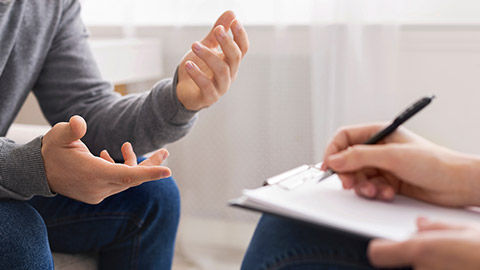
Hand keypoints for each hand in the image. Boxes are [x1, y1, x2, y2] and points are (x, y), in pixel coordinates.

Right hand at [41, 115, 170, 203]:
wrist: (37, 173)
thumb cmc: (50, 150)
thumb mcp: (58, 135)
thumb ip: (70, 130)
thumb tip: (78, 122)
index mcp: (93, 173)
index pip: (127, 175)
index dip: (148, 173)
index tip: (168, 171)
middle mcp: (98, 187)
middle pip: (133, 178)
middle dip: (150, 165)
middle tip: (165, 152)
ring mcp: (98, 193)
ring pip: (126, 180)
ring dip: (134, 165)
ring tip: (128, 147)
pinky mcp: (97, 193)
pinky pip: (117, 182)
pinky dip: (120, 169)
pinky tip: (110, 155)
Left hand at [176, 10, 248, 110]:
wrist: (183, 91)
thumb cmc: (198, 68)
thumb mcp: (206, 47)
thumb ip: (217, 33)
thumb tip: (231, 13)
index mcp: (231, 62)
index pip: (242, 49)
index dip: (240, 36)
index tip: (234, 21)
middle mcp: (229, 75)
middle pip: (234, 58)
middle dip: (227, 43)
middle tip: (217, 30)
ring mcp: (221, 87)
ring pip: (221, 71)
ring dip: (208, 56)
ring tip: (194, 45)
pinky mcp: (209, 97)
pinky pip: (206, 86)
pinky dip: (197, 75)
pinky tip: (188, 65)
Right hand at [321, 123, 479, 206]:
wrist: (457, 184)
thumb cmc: (434, 162)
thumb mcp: (392, 156)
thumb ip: (359, 156)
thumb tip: (334, 159)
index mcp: (379, 133)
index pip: (345, 137)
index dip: (334, 151)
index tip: (329, 166)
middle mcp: (379, 148)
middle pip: (348, 160)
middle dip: (348, 173)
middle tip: (350, 184)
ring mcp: (383, 166)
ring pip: (358, 176)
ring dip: (363, 186)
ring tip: (375, 190)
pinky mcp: (388, 182)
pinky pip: (370, 187)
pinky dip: (375, 192)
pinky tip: (388, 193)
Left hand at [368, 217, 479, 269]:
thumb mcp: (465, 229)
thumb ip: (437, 227)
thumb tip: (421, 225)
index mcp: (422, 250)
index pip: (378, 253)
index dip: (382, 249)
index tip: (387, 247)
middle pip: (406, 265)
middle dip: (418, 260)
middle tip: (444, 255)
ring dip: (434, 267)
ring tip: (457, 261)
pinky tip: (460, 265)